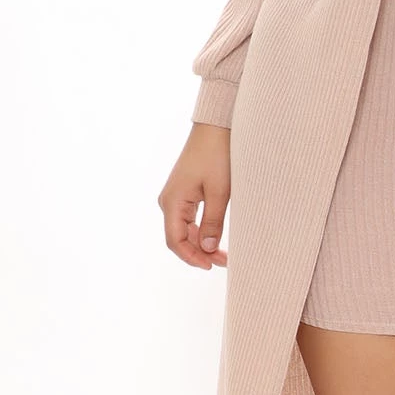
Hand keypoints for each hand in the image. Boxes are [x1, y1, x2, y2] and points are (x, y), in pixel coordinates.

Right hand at [159, 123, 230, 268]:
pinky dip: (202, 231)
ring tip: (224, 254)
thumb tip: (206, 249)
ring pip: (185, 230)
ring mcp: (175, 196)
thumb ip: (212, 222)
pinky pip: (189, 219)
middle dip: (199, 253)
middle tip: (224, 262)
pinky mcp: (184, 192)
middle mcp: (169, 201)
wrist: (216, 128)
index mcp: (172, 202)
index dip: (191, 257)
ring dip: (202, 243)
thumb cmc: (218, 156)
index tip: (211, 266)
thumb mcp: (219, 192)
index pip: (175, 241)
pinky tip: (216, 238)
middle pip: (179, 238)